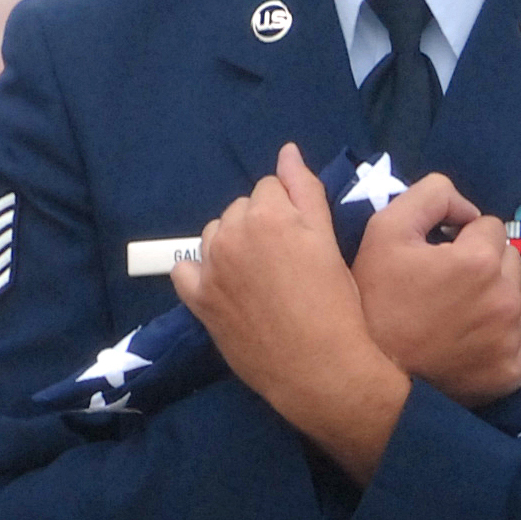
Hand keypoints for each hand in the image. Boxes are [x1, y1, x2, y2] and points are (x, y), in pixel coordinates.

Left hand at [172, 143, 409, 480]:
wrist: (319, 369)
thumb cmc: (335, 304)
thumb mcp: (328, 241)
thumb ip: (304, 190)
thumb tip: (287, 151)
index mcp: (270, 214)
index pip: (270, 187)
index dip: (289, 211)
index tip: (302, 240)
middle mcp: (233, 233)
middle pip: (240, 209)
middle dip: (259, 225)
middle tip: (286, 263)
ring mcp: (211, 267)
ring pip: (215, 234)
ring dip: (232, 245)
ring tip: (259, 278)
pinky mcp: (198, 300)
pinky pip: (184, 269)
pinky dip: (200, 271)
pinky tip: (223, 286)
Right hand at [350, 173, 520, 407]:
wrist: (369, 376)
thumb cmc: (375, 300)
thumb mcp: (385, 230)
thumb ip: (431, 197)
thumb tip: (468, 210)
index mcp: (478, 260)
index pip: (489, 226)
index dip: (461, 238)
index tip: (438, 259)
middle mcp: (505, 297)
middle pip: (509, 258)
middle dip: (484, 264)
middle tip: (448, 287)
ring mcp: (513, 337)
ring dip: (501, 294)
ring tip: (463, 312)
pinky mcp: (515, 371)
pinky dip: (519, 330)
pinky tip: (488, 334)